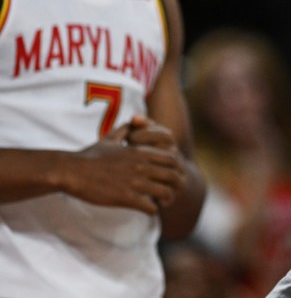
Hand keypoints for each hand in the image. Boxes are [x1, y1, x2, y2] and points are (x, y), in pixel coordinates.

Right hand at [64, 121, 183, 214]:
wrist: (73, 171)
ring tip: (164, 203)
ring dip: (167, 199)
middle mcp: (141, 166)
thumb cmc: (91, 155)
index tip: (173, 176)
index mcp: (140, 152)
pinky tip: (149, 210)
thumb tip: (131, 121)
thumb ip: (124, 129)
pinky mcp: (126, 197)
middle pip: (173, 176)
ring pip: (165, 192)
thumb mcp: (110, 137)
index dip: (176, 168)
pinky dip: (153, 210)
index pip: (172, 159)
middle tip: (173, 191)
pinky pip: (150, 206)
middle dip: (176, 185)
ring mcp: (135, 182)